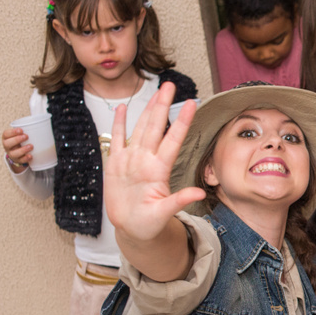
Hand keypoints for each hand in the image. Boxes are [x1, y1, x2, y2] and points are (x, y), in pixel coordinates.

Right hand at [1, 127, 32, 172]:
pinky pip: (20, 161)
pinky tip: (31, 156)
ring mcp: (12, 154)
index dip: (12, 132)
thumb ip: (27, 129)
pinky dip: (26, 158)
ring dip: (22, 150)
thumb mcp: (21, 134)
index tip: (21, 130)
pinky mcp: (17, 160)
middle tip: (26, 136)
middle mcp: (7, 146)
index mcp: (7, 138)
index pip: (6, 134)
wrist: (19, 153)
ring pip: (14, 153)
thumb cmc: (21, 140)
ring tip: (31, 146)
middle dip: (17, 140)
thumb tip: (43, 122)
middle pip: (7, 144)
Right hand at [104, 83, 203, 242]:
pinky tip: (122, 109)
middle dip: (162, 105)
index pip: (173, 140)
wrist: (132, 230)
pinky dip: (119, 124)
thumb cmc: (150, 224)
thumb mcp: (164, 214)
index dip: (181, 122)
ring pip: (139, 129)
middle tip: (170, 85)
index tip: (193, 104)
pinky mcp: (116, 165)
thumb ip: (179, 201)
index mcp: (159, 170)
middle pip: (155, 127)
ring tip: (155, 91)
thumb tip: (198, 193)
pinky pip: (117, 140)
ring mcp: (132, 161)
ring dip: (146, 110)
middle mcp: (147, 161)